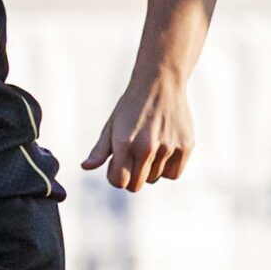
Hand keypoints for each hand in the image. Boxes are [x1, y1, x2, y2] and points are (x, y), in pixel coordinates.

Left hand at [82, 67, 193, 191]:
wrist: (161, 83)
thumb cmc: (132, 106)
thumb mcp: (112, 125)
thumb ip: (100, 150)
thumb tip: (85, 167)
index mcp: (124, 143)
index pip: (119, 182)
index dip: (116, 176)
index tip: (117, 163)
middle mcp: (146, 147)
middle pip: (136, 186)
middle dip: (131, 177)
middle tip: (132, 159)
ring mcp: (168, 147)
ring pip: (155, 178)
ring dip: (149, 169)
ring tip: (149, 147)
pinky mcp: (186, 146)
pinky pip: (173, 174)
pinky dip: (167, 168)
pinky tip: (163, 151)